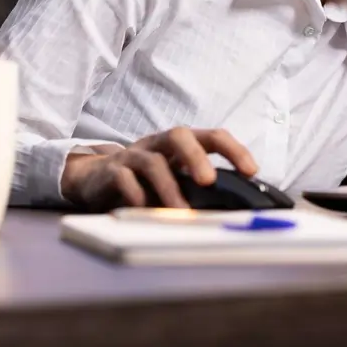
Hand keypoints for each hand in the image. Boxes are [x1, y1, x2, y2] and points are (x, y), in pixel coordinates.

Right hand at [60, 127, 258, 210]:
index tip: (251, 171)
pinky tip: (146, 210)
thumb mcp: (175, 180)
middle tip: (209, 182)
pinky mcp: (111, 172)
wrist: (95, 179)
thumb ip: (198, 188)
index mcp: (179, 145)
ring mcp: (133, 156)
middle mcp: (157, 144)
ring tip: (181, 211)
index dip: (233, 150)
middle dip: (196, 157)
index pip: (211, 136)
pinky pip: (123, 178)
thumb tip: (235, 209)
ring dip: (169, 187)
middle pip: (178, 135)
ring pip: (151, 161)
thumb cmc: (145, 181)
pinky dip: (136, 194)